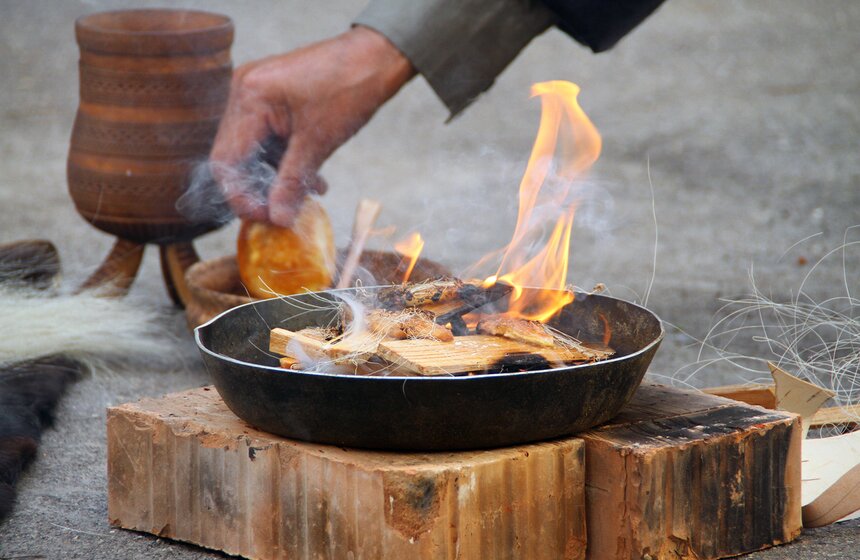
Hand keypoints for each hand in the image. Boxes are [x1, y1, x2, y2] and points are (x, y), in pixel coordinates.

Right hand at [210, 26, 414, 225]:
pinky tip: (312, 178)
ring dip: (276, 177)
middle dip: (259, 189)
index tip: (267, 218)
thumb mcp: (318, 143)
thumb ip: (292, 182)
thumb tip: (277, 219)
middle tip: (285, 212)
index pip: (225, 161)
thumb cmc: (349, 91)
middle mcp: (243, 91)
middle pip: (234, 156)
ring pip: (253, 149)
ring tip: (309, 194)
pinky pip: (267, 136)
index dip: (241, 196)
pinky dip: (285, 159)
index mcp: (249, 98)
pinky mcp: (271, 97)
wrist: (376, 57)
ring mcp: (256, 92)